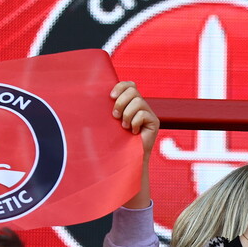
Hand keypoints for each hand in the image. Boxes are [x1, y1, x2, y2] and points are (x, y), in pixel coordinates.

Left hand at [112, 81, 158, 209]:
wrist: (125, 161)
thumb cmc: (112, 143)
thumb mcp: (107, 123)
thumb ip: (107, 109)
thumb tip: (92, 93)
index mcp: (130, 104)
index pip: (130, 85)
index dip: (121, 86)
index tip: (110, 97)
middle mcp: (141, 107)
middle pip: (133, 90)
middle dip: (121, 102)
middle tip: (115, 116)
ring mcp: (149, 114)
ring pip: (138, 101)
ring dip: (127, 115)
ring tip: (124, 127)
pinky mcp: (155, 122)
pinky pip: (143, 114)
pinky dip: (134, 123)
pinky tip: (133, 133)